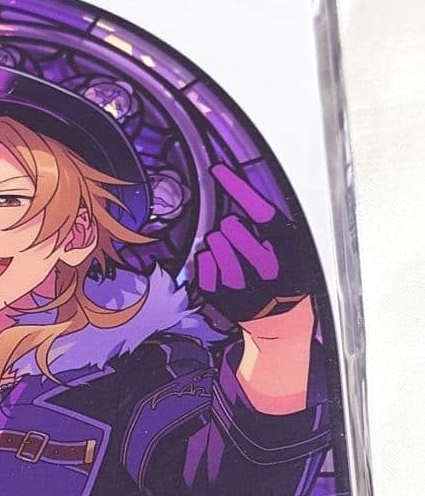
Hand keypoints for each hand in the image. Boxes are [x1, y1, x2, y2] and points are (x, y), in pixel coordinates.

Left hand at [194, 165, 323, 323]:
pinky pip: (203, 264)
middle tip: (240, 238)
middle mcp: (266, 269)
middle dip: (233, 227)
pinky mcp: (223, 298)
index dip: (237, 188)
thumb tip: (244, 197)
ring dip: (219, 242)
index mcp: (287, 251)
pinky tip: (218, 262)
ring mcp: (242, 286)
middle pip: (233, 228)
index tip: (218, 171)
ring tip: (230, 252)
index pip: (261, 211)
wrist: (283, 324)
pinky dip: (207, 259)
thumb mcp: (293, 247)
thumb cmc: (288, 278)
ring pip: (215, 244)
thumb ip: (272, 225)